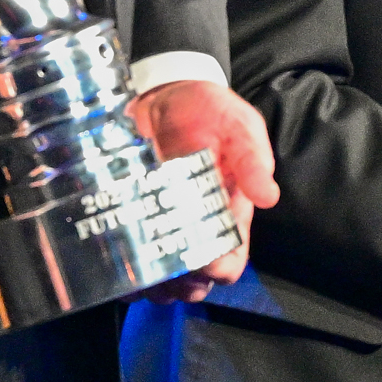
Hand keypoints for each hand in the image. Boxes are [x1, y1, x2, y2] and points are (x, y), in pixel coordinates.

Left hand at [133, 78, 274, 297]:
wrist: (162, 93)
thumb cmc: (208, 112)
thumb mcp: (238, 126)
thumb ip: (252, 157)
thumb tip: (268, 196)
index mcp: (226, 215)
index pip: (230, 260)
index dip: (220, 269)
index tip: (205, 264)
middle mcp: (194, 229)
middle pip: (193, 280)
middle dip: (181, 287)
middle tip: (165, 278)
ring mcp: (159, 227)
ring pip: (159, 277)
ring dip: (149, 285)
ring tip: (138, 275)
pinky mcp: (129, 218)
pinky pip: (125, 260)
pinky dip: (120, 272)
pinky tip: (114, 266)